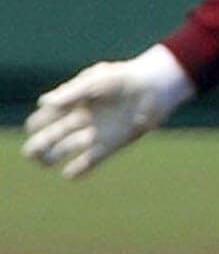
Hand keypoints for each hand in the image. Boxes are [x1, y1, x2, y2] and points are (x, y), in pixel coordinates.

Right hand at [22, 48, 193, 178]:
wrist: (153, 87)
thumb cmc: (123, 78)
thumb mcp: (95, 81)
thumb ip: (70, 92)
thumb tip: (42, 102)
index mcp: (74, 101)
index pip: (46, 116)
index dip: (36, 123)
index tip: (35, 125)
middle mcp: (82, 119)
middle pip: (51, 135)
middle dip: (38, 144)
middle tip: (30, 153)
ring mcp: (95, 132)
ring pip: (67, 148)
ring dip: (52, 157)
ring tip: (44, 163)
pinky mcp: (110, 144)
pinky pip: (90, 160)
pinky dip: (78, 168)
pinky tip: (68, 174)